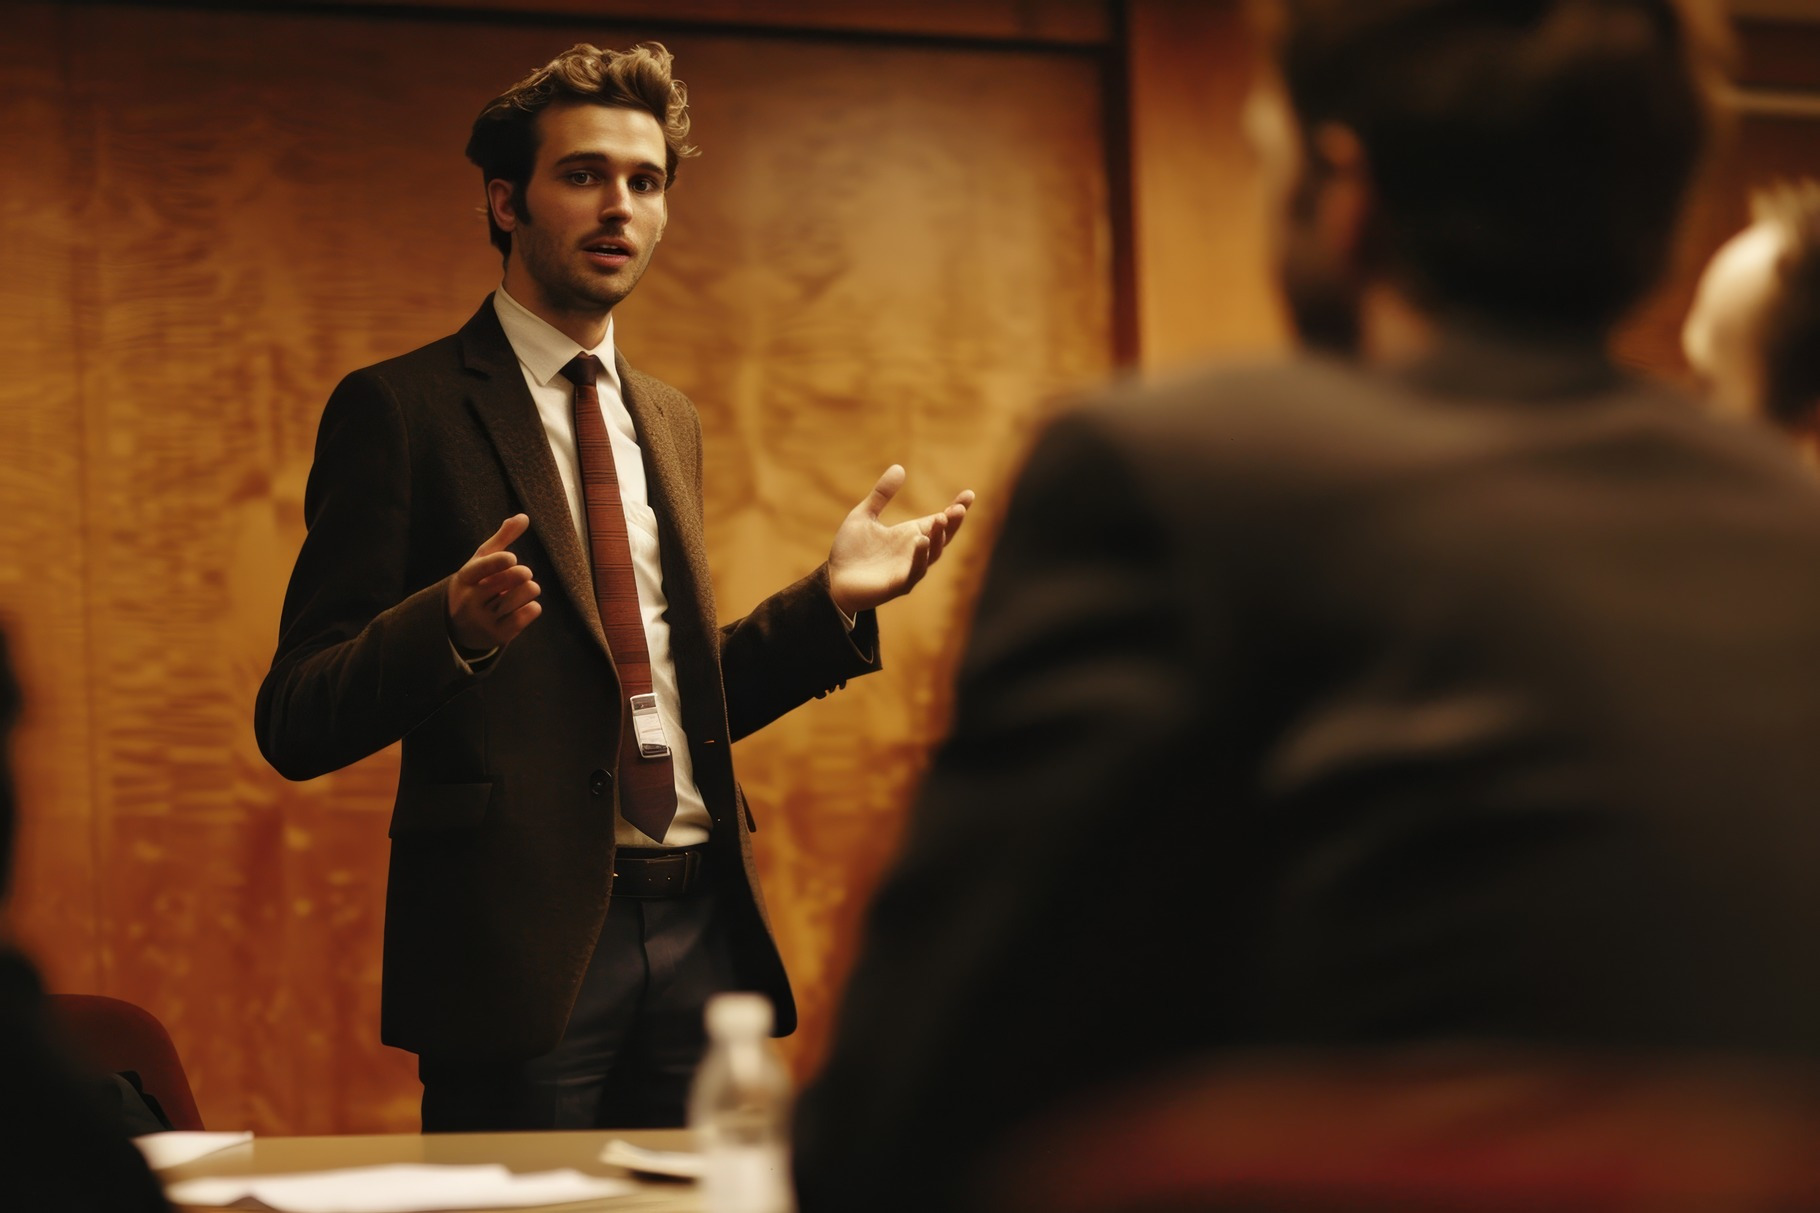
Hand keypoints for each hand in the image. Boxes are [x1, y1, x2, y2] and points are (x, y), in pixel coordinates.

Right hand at [447, 514, 541, 652]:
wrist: (459, 627)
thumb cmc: (477, 585)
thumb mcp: (481, 562)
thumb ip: (502, 539)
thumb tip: (524, 516)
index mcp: (464, 579)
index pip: (480, 569)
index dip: (497, 563)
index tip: (512, 558)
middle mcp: (470, 601)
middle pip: (508, 580)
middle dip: (523, 574)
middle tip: (524, 573)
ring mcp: (483, 620)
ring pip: (521, 596)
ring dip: (531, 589)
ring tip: (527, 588)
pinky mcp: (497, 636)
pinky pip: (526, 615)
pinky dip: (533, 607)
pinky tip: (527, 605)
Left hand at [827, 466, 974, 616]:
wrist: (833, 580)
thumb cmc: (850, 551)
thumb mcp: (864, 515)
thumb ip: (881, 494)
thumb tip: (899, 467)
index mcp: (910, 535)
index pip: (940, 521)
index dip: (955, 510)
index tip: (969, 494)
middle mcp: (915, 552)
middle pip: (942, 537)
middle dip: (952, 524)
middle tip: (958, 508)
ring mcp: (909, 570)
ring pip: (932, 554)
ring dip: (937, 537)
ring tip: (940, 519)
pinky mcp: (899, 585)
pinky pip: (914, 571)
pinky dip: (920, 556)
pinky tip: (921, 540)